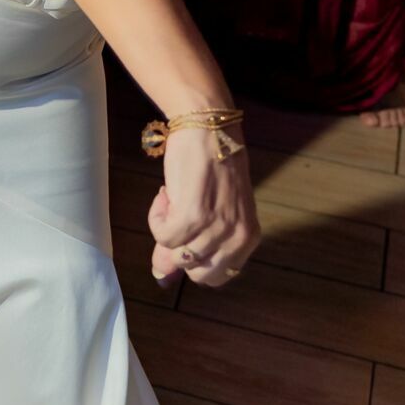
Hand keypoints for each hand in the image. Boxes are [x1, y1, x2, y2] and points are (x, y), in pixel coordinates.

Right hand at [149, 127, 259, 287]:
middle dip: (181, 251)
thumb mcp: (210, 210)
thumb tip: (161, 276)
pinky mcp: (192, 216)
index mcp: (248, 238)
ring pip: (177, 255)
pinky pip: (163, 236)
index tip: (188, 232)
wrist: (208, 128)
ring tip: (173, 200)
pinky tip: (165, 195)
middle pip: (199, 275)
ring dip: (166, 227)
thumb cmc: (211, 165)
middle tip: (179, 217)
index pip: (219, 276)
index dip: (196, 259)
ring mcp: (216, 229)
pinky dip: (156, 218)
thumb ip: (190, 244)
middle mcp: (237, 238)